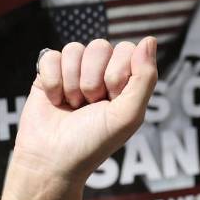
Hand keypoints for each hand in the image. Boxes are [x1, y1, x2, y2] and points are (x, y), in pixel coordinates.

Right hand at [13, 38, 158, 182]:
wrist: (52, 160)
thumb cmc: (94, 142)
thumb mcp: (129, 114)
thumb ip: (145, 77)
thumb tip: (150, 39)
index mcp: (125, 81)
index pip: (127, 50)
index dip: (117, 73)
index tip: (113, 98)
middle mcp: (101, 73)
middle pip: (100, 46)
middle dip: (93, 80)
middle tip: (89, 105)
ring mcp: (74, 72)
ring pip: (75, 49)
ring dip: (72, 82)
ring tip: (73, 105)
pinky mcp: (49, 74)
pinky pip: (52, 56)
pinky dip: (53, 81)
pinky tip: (55, 100)